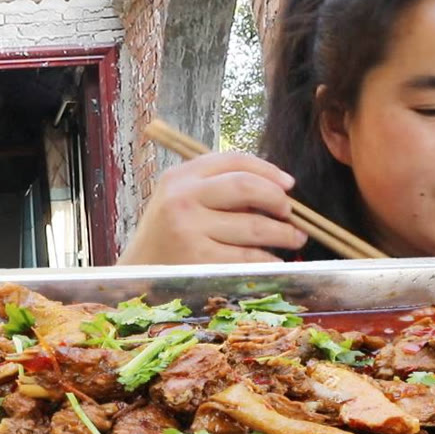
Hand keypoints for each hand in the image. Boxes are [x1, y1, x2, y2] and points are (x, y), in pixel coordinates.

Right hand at [117, 152, 307, 264]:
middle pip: (246, 187)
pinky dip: (267, 259)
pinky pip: (247, 257)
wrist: (140, 272)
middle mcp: (182, 198)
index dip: (268, 170)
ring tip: (294, 238)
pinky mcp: (198, 259)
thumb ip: (218, 188)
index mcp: (180, 176)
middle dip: (278, 200)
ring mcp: (189, 229)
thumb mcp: (182, 199)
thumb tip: (277, 188)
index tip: (288, 185)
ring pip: (253, 225)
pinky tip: (274, 260)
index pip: (233, 161)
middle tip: (292, 213)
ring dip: (283, 233)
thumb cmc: (169, 234)